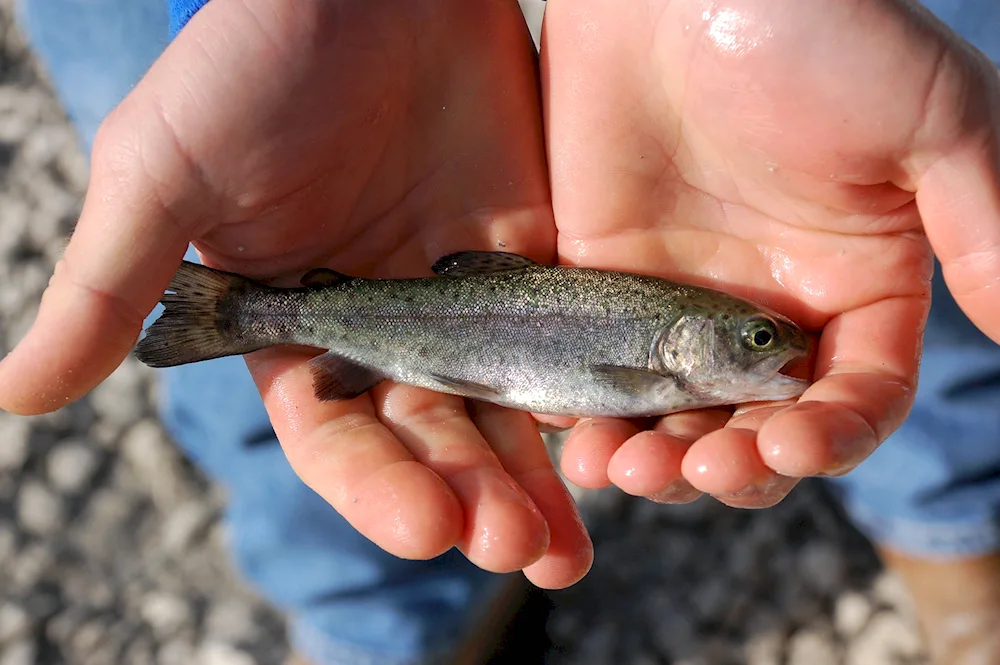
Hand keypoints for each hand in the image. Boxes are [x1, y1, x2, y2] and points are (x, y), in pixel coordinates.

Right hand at [0, 0, 591, 587]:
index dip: (375, 489)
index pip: (333, 439)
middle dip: (470, 500)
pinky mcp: (534, 264)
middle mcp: (384, 334)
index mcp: (296, 330)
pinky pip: (567, 346)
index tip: (425, 527)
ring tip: (564, 549)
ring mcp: (466, 303)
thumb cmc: (252, 61)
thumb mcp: (163, 171)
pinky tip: (619, 450)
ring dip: (534, 482)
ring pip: (502, 413)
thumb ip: (110, 287)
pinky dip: (589, 402)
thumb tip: (13, 400)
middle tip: (517, 551)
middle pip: (430, 443)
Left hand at [541, 0, 999, 506]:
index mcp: (857, 288)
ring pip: (674, 416)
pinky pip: (599, 372)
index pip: (854, 398)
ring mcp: (681, 302)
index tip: (789, 445)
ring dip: (655, 459)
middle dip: (732, 464)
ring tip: (623, 469)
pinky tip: (574, 442)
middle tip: (695, 470)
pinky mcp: (606, 283)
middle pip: (757, 428)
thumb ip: (987, 232)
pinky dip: (588, 416)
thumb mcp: (933, 120)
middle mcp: (768, 310)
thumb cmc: (821, 29)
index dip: (828, 437)